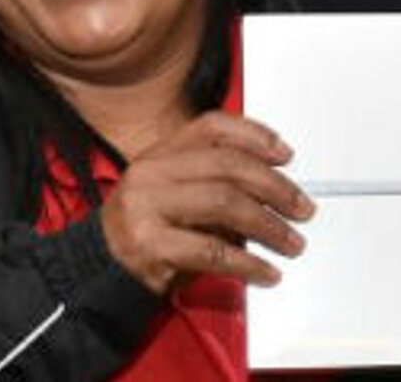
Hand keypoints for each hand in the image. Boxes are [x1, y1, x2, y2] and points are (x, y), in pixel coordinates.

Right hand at [99, 114, 314, 293]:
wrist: (98, 271)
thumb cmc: (147, 233)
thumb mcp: (174, 195)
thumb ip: (214, 184)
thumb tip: (275, 189)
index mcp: (158, 154)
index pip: (212, 127)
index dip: (254, 135)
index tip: (286, 154)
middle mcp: (150, 174)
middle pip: (227, 166)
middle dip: (275, 187)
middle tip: (302, 208)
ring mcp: (147, 208)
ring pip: (225, 204)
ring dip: (269, 227)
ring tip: (291, 243)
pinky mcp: (150, 246)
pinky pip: (212, 251)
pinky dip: (248, 264)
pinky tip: (266, 272)